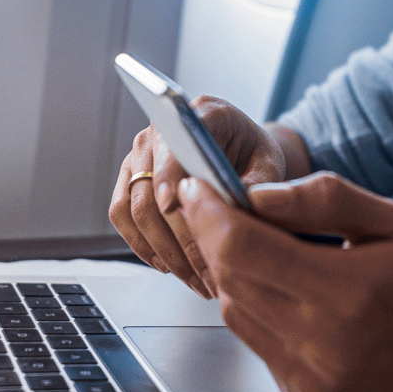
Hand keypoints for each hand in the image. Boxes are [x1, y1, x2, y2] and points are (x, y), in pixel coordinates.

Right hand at [108, 96, 284, 296]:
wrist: (243, 154)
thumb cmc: (255, 156)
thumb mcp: (270, 165)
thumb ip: (260, 184)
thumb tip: (240, 210)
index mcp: (202, 112)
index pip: (176, 140)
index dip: (170, 172)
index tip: (172, 204)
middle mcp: (161, 130)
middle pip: (153, 186)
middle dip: (179, 236)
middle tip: (206, 272)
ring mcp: (141, 155)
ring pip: (135, 207)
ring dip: (163, 250)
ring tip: (194, 278)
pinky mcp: (130, 179)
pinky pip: (122, 214)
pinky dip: (142, 245)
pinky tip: (169, 266)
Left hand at [173, 172, 392, 391]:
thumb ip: (322, 199)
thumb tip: (255, 194)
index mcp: (348, 294)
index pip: (243, 248)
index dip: (210, 213)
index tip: (198, 186)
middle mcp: (323, 346)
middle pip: (230, 279)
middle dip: (217, 237)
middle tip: (222, 208)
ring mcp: (311, 383)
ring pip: (236, 313)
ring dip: (239, 276)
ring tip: (274, 254)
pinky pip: (258, 347)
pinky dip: (263, 315)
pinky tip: (298, 301)